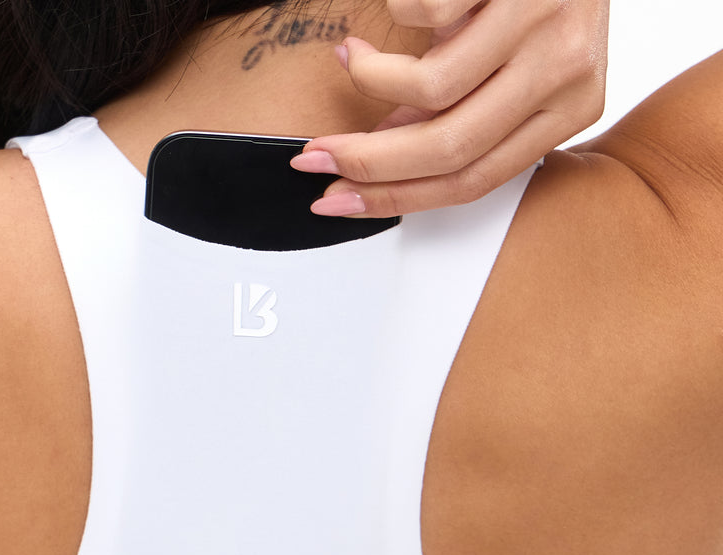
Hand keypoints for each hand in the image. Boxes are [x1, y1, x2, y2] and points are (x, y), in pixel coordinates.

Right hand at [289, 0, 609, 214]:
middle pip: (449, 148)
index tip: (339, 200)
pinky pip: (426, 14)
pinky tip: (399, 3)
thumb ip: (459, 114)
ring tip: (352, 57)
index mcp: (571, 106)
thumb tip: (385, 159)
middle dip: (368, 161)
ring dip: (372, 79)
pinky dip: (397, 11)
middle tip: (318, 156)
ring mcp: (540, 20)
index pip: (472, 181)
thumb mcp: (515, 63)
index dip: (394, 198)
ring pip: (432, 87)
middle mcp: (565, 69)